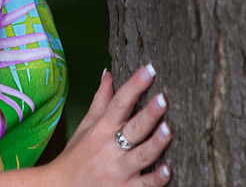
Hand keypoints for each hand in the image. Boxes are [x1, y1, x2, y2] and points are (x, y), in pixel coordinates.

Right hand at [44, 65, 172, 184]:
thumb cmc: (76, 156)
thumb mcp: (85, 126)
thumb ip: (100, 101)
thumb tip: (109, 74)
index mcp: (102, 129)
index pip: (119, 103)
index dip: (134, 86)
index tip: (150, 70)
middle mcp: (110, 149)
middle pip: (132, 128)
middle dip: (148, 113)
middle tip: (163, 98)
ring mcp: (118, 172)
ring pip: (141, 156)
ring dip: (156, 143)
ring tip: (169, 129)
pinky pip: (143, 185)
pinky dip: (156, 179)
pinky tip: (168, 170)